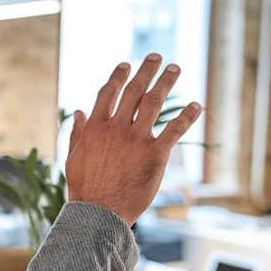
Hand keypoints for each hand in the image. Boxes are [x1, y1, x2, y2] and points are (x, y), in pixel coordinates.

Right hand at [66, 55, 202, 226]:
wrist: (99, 213)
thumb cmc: (85, 189)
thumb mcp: (73, 157)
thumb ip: (77, 133)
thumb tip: (78, 111)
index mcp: (96, 127)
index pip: (108, 93)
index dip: (118, 76)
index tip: (126, 64)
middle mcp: (117, 128)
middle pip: (134, 90)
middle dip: (146, 70)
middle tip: (157, 57)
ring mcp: (136, 139)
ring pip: (153, 102)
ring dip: (166, 82)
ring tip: (175, 68)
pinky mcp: (155, 154)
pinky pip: (174, 129)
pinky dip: (187, 115)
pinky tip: (197, 105)